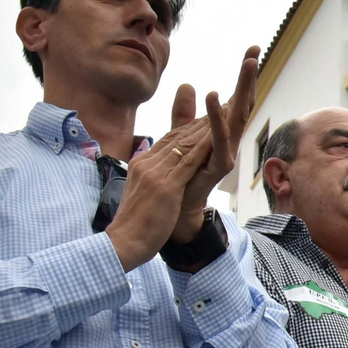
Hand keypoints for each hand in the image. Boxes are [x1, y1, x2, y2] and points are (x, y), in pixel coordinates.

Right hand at [104, 84, 215, 271]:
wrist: (123, 243)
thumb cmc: (134, 225)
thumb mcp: (142, 195)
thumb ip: (150, 179)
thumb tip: (155, 171)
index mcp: (141, 164)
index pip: (167, 141)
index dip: (188, 128)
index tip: (205, 117)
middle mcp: (147, 163)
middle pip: (177, 137)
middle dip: (200, 121)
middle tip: (221, 104)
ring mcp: (155, 174)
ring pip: (185, 144)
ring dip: (206, 126)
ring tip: (224, 111)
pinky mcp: (166, 186)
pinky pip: (188, 162)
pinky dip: (204, 146)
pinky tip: (217, 136)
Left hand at [167, 46, 258, 242]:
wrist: (176, 208)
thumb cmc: (182, 174)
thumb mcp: (180, 136)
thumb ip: (184, 113)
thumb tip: (189, 85)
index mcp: (221, 131)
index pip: (235, 98)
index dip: (244, 76)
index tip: (252, 50)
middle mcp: (229, 140)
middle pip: (242, 103)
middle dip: (249, 77)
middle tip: (254, 51)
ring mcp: (227, 152)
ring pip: (237, 116)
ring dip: (243, 89)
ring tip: (247, 65)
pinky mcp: (218, 165)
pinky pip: (219, 138)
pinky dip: (217, 117)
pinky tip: (215, 96)